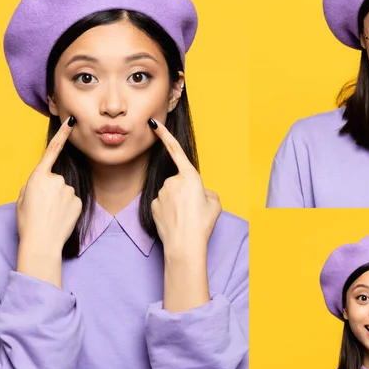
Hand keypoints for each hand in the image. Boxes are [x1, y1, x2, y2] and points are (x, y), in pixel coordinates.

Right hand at [17, 116, 81, 254]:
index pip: (52, 150)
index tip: (71, 121)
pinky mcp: (79, 201)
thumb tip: (43, 183)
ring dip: (59, 200)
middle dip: (51, 191)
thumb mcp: (22, 198)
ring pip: (65, 191)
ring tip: (50, 214)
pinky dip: (67, 208)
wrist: (42, 242)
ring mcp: (70, 190)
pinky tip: (60, 218)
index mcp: (38, 176)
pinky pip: (73, 201)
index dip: (62, 134)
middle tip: (42, 207)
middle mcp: (56, 179)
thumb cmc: (28, 221)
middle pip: (56, 180)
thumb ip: (33, 185)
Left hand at [150, 119, 220, 257]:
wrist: (184, 245)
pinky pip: (163, 204)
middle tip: (195, 210)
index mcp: (190, 176)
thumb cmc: (202, 224)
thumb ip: (207, 192)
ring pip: (171, 194)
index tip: (153, 123)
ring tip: (186, 218)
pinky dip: (169, 210)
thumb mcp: (215, 204)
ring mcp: (160, 192)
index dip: (164, 135)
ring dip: (178, 202)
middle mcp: (172, 181)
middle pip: (180, 181)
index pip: (175, 150)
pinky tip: (175, 221)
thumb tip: (200, 192)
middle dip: (187, 192)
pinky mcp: (153, 204)